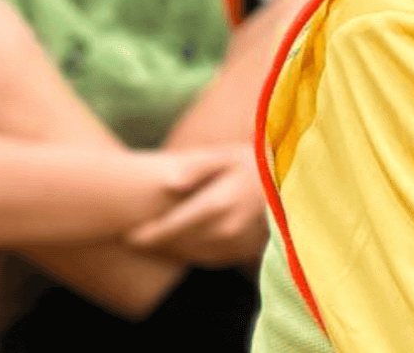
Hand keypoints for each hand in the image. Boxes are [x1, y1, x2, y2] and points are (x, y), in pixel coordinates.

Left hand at [128, 144, 268, 267]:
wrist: (288, 183)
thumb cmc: (251, 163)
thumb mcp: (225, 155)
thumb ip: (196, 166)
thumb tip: (169, 184)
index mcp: (217, 204)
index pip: (171, 228)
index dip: (146, 236)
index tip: (125, 238)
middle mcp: (225, 229)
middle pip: (177, 244)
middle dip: (154, 244)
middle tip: (129, 241)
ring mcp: (235, 244)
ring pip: (191, 254)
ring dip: (171, 251)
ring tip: (152, 244)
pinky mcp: (242, 252)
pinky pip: (208, 259)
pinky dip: (191, 254)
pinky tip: (182, 244)